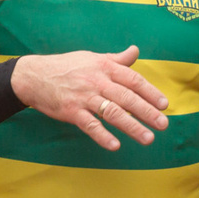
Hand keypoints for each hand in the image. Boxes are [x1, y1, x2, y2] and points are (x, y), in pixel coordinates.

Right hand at [12, 47, 169, 150]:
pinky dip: (103, 136)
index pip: (133, 80)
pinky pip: (90, 125)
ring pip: (112, 112)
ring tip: (148, 138)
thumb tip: (135, 51)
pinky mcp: (71, 111)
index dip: (150, 92)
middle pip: (127, 97)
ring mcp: (84, 97)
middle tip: (163, 124)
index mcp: (104, 67)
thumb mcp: (92, 58)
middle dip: (147, 111)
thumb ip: (116, 59)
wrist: (34, 76)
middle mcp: (97, 81)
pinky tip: (115, 145)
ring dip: (131, 126)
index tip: (164, 104)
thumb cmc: (67, 66)